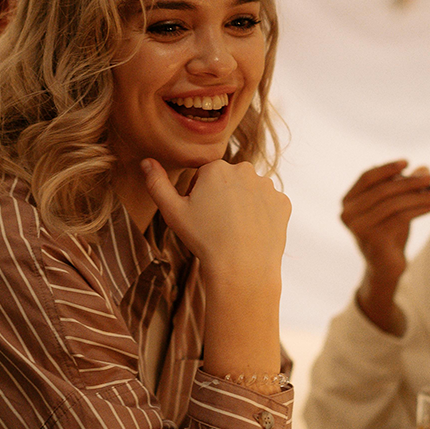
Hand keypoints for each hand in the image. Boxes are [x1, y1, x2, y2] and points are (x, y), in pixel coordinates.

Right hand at [143, 159, 287, 377]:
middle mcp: (245, 169)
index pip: (205, 175)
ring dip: (243, 204)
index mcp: (217, 168)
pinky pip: (268, 205)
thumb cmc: (204, 239)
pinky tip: (252, 233)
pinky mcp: (283, 203)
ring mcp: (267, 186)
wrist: (242, 267)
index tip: (201, 215)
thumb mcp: (172, 212)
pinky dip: (261, 216)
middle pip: (229, 180)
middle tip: (217, 224)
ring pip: (250, 191)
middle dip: (223, 196)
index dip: (199, 195)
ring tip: (235, 230)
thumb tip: (146, 161)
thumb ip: (157, 183)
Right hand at [341, 160, 429, 281]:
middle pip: (382, 190)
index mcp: (348, 201)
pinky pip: (400, 218)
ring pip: (393, 204)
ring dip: (418, 196)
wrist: (385, 266)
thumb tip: (425, 169)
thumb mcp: (395, 205)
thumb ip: (406, 186)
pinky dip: (419, 210)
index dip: (387, 168)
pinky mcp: (373, 239)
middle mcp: (348, 214)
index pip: (367, 178)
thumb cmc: (388, 231)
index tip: (407, 162)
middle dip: (409, 182)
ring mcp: (359, 227)